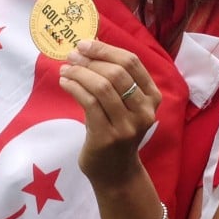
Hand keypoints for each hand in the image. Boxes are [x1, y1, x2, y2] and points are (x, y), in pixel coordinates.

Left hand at [58, 40, 161, 189]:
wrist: (116, 174)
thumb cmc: (117, 132)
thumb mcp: (125, 105)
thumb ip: (115, 80)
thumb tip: (89, 47)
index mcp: (153, 98)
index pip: (132, 62)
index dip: (106, 49)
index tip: (85, 44)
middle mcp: (144, 111)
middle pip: (117, 72)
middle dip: (91, 60)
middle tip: (72, 56)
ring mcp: (127, 126)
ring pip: (102, 86)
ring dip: (79, 73)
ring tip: (65, 69)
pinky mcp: (107, 137)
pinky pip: (89, 102)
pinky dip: (74, 87)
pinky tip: (64, 83)